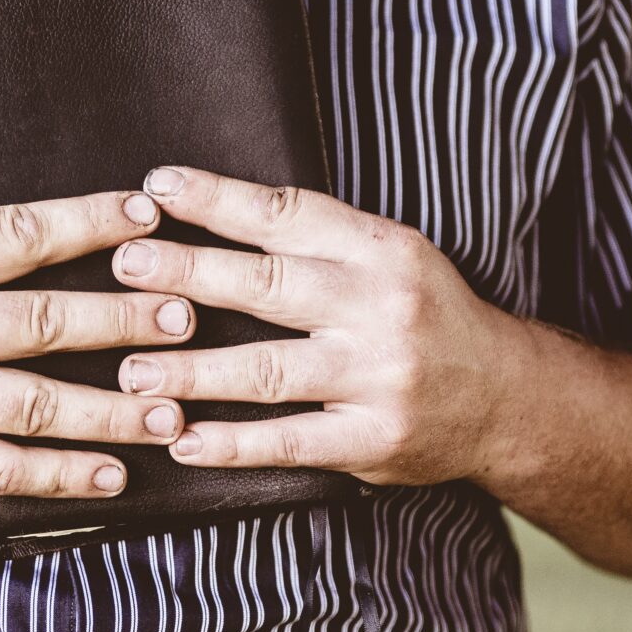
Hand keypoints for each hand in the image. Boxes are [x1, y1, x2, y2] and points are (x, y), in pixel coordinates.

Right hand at [0, 190, 196, 497]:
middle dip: (125, 322)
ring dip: (112, 410)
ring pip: (36, 404)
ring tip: (172, 411)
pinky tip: (112, 474)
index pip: (20, 236)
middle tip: (189, 317)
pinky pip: (1, 468)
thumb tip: (48, 235)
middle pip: (44, 323)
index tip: (148, 215)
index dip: (90, 224)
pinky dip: (61, 474)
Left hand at [106, 166, 528, 487]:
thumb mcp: (391, 255)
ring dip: (191, 370)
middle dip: (189, 273)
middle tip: (125, 266)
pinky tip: (182, 440)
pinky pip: (290, 441)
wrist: (506, 396)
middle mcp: (380, 307)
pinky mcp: (374, 438)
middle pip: (268, 285)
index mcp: (381, 250)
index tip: (157, 187)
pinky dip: (231, 443)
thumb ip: (319, 239)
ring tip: (131, 367)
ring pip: (267, 369)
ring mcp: (378, 377)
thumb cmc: (427, 317)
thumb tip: (216, 210)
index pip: (287, 215)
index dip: (218, 199)